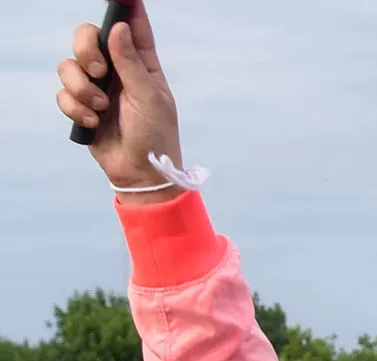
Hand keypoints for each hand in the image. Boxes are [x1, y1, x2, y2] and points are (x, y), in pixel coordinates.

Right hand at [56, 2, 182, 196]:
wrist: (140, 172)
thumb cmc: (155, 135)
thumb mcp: (149, 98)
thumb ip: (131, 63)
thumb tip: (118, 28)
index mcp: (142, 65)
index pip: (132, 28)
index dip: (126, 9)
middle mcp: (118, 70)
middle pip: (87, 37)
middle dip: (86, 50)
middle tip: (99, 71)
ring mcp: (98, 87)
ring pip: (69, 65)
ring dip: (82, 88)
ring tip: (100, 109)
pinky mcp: (81, 105)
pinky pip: (63, 93)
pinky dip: (75, 107)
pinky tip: (92, 122)